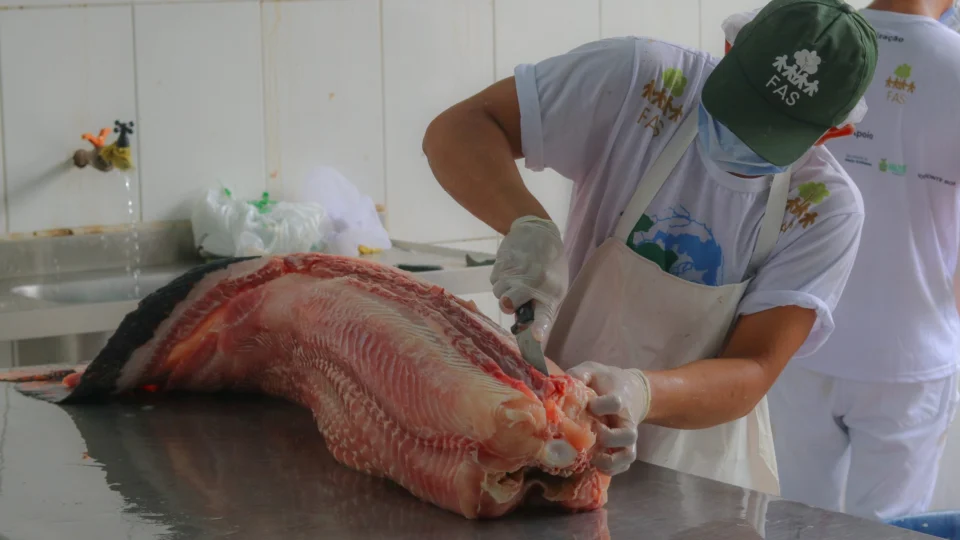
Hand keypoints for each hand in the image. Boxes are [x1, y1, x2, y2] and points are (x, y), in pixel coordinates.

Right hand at [490, 216, 567, 340]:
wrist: (538, 232)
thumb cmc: (550, 265)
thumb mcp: (554, 286)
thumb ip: (541, 307)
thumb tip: (525, 329)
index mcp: (551, 292)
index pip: (544, 315)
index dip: (538, 327)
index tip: (535, 337)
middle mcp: (533, 283)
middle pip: (507, 305)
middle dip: (507, 304)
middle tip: (514, 297)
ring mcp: (516, 272)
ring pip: (498, 293)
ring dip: (504, 290)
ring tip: (516, 277)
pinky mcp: (502, 262)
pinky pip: (494, 280)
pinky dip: (500, 278)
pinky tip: (511, 268)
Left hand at [567, 362, 651, 475]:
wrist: (630, 390)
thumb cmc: (606, 381)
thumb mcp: (593, 371)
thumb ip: (579, 374)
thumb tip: (559, 383)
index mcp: (620, 398)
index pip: (616, 403)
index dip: (602, 406)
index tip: (590, 405)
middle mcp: (626, 420)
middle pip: (628, 435)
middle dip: (608, 438)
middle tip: (591, 432)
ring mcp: (626, 436)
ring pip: (628, 454)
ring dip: (610, 460)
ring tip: (592, 457)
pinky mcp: (624, 447)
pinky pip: (624, 464)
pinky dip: (612, 468)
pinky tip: (596, 464)